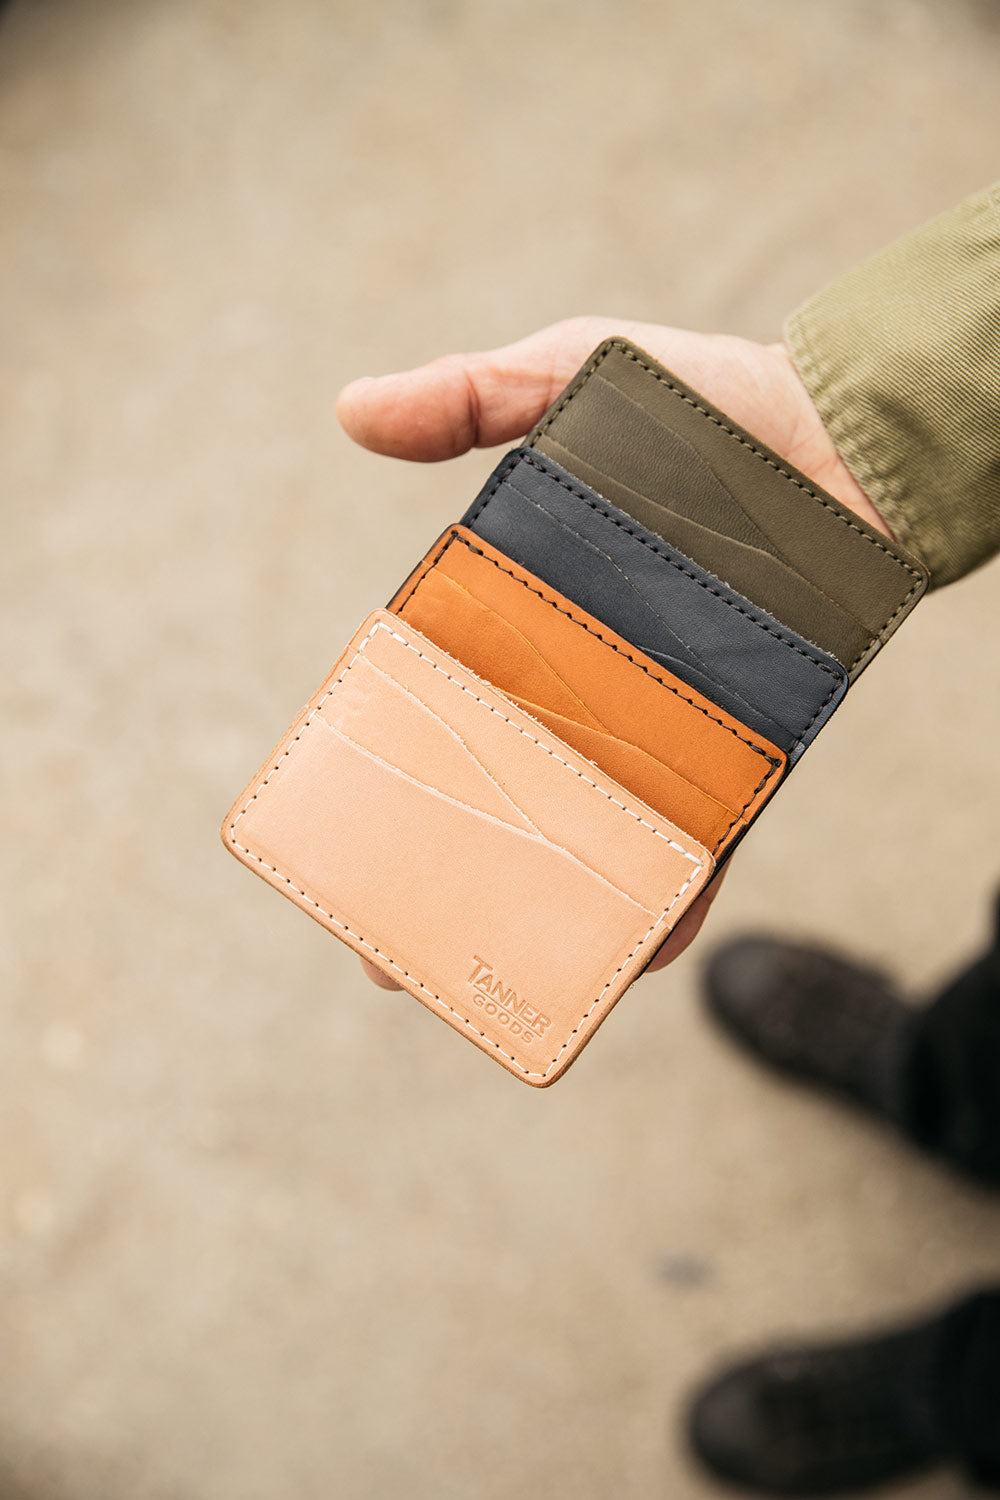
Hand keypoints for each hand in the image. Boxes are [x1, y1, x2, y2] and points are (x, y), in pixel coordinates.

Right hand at [337, 317, 888, 989]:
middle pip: (508, 788)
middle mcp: (590, 678)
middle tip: (398, 948)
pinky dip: (675, 890)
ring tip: (499, 965)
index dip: (394, 769)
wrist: (846, 431)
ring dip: (549, 902)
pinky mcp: (740, 740)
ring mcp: (663, 717)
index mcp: (535, 611)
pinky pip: (704, 832)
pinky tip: (641, 947)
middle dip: (453, 868)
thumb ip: (472, 392)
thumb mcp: (574, 372)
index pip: (448, 703)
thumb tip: (354, 409)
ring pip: (594, 828)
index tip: (345, 833)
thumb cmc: (707, 402)